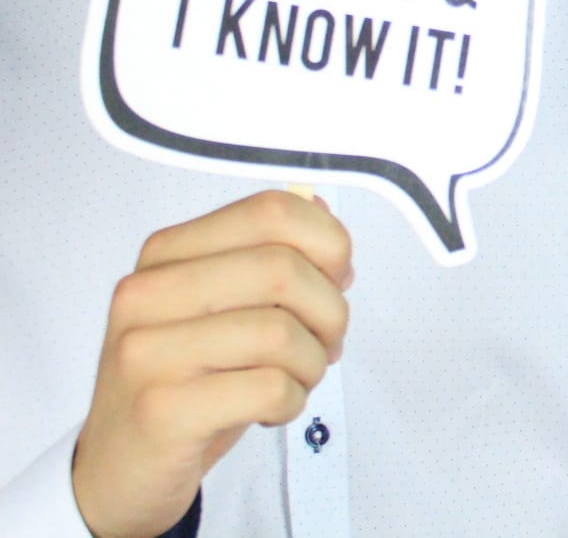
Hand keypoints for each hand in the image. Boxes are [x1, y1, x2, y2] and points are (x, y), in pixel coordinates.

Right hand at [70, 190, 352, 537]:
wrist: (118, 468)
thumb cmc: (183, 381)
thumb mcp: (221, 308)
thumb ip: (271, 258)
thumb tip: (327, 223)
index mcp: (165, 255)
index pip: (270, 211)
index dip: (327, 242)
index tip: (337, 276)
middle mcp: (147, 294)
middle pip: (282, 269)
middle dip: (330, 310)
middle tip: (326, 341)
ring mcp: (148, 352)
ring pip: (280, 333)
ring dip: (312, 363)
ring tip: (295, 379)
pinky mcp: (162, 409)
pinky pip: (269, 388)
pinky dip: (291, 401)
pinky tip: (271, 409)